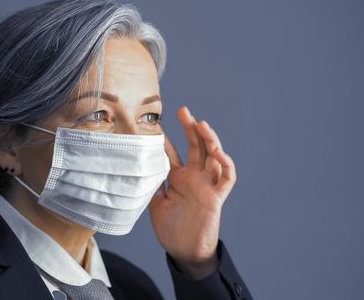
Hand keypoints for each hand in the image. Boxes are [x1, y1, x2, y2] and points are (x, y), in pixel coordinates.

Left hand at [148, 106, 236, 278]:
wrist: (184, 252)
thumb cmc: (171, 229)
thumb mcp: (154, 204)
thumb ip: (150, 185)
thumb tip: (136, 169)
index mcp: (178, 178)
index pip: (173, 153)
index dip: (166, 139)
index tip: (155, 124)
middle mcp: (194, 177)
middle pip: (195, 146)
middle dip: (190, 128)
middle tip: (183, 110)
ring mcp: (207, 185)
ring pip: (213, 156)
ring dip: (210, 140)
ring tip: (201, 124)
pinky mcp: (217, 197)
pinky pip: (227, 178)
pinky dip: (226, 165)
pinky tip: (218, 154)